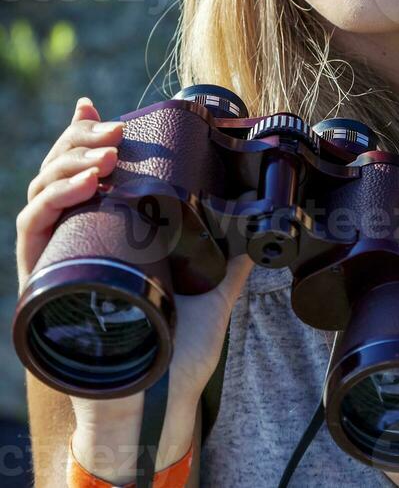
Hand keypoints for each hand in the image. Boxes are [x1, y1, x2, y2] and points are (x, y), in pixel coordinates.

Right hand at [16, 96, 255, 435]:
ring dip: (71, 160)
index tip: (101, 108)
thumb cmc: (172, 343)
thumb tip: (258, 223)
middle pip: (62, 167)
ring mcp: (57, 252)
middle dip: (84, 138)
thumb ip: (229, 255)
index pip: (86, 166)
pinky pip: (33, 225)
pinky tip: (85, 185)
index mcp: (106, 227)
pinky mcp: (42, 276)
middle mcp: (76, 233)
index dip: (86, 133)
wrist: (153, 396)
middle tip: (116, 131)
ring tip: (106, 156)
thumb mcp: (208, 287)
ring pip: (44, 186)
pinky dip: (53, 198)